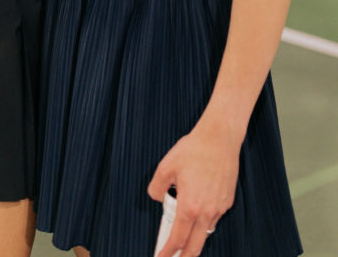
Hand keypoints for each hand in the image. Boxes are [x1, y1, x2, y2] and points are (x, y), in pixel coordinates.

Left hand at [148, 125, 238, 255]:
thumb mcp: (166, 166)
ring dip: (195, 236)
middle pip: (195, 245)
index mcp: (189, 206)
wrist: (219, 139)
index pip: (178, 238)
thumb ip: (157, 187)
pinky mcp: (227, 201)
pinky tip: (198, 209)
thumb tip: (157, 198)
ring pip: (205, 231)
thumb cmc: (193, 150)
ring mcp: (219, 208)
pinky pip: (214, 217)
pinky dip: (204, 219)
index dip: (168, 251)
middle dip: (184, 256)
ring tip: (183, 233)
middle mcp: (206, 211)